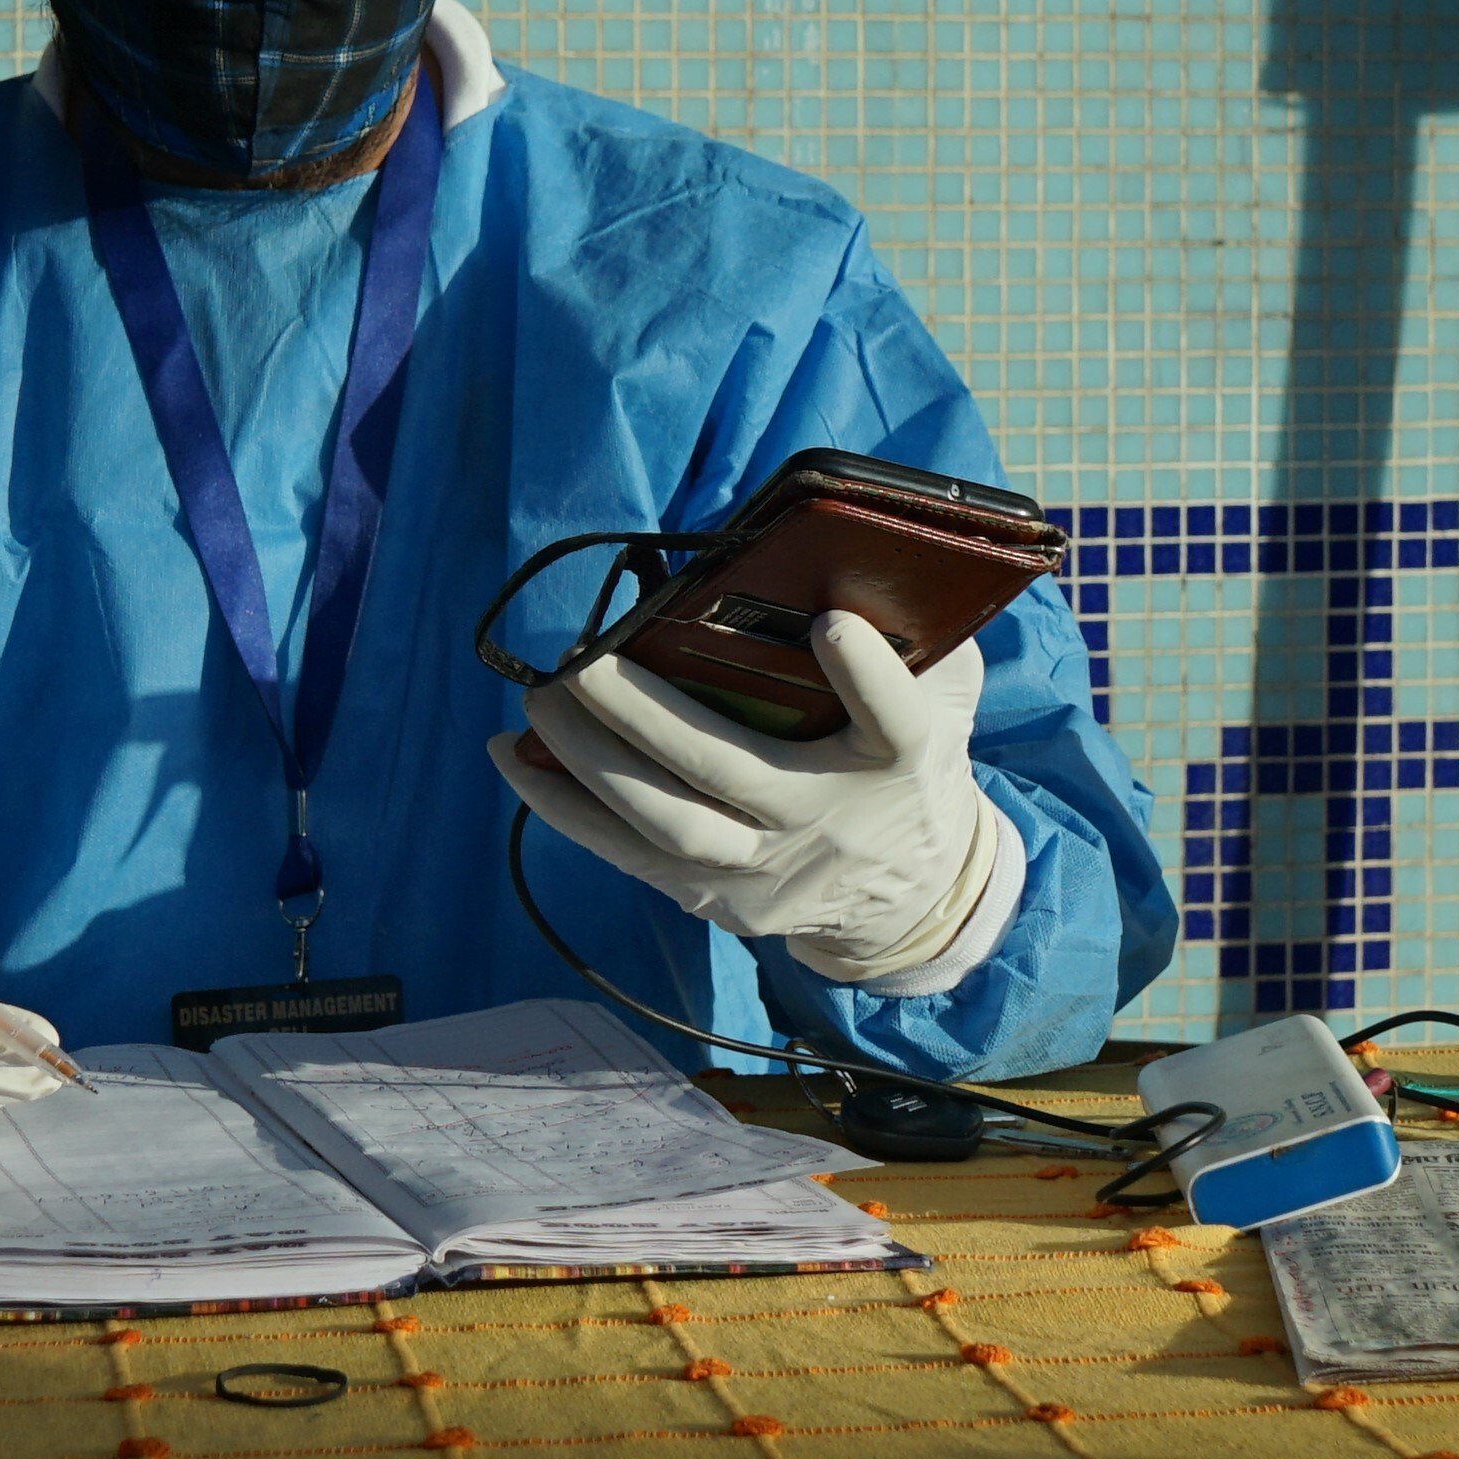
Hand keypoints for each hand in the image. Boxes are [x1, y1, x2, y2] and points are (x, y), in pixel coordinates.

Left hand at [492, 616, 1011, 986]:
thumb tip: (837, 557)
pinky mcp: (721, 901)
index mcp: (904, 762)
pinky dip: (568, 809)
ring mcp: (769, 873)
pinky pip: (631, 857)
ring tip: (535, 702)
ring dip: (588, 762)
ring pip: (667, 824)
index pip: (895, 722)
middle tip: (579, 659)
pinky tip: (516, 762)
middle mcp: (830, 823)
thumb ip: (915, 639)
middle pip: (732, 771)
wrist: (912, 897)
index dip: (866, 676)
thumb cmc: (910, 766)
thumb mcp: (942, 698)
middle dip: (644, 714)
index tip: (832, 624)